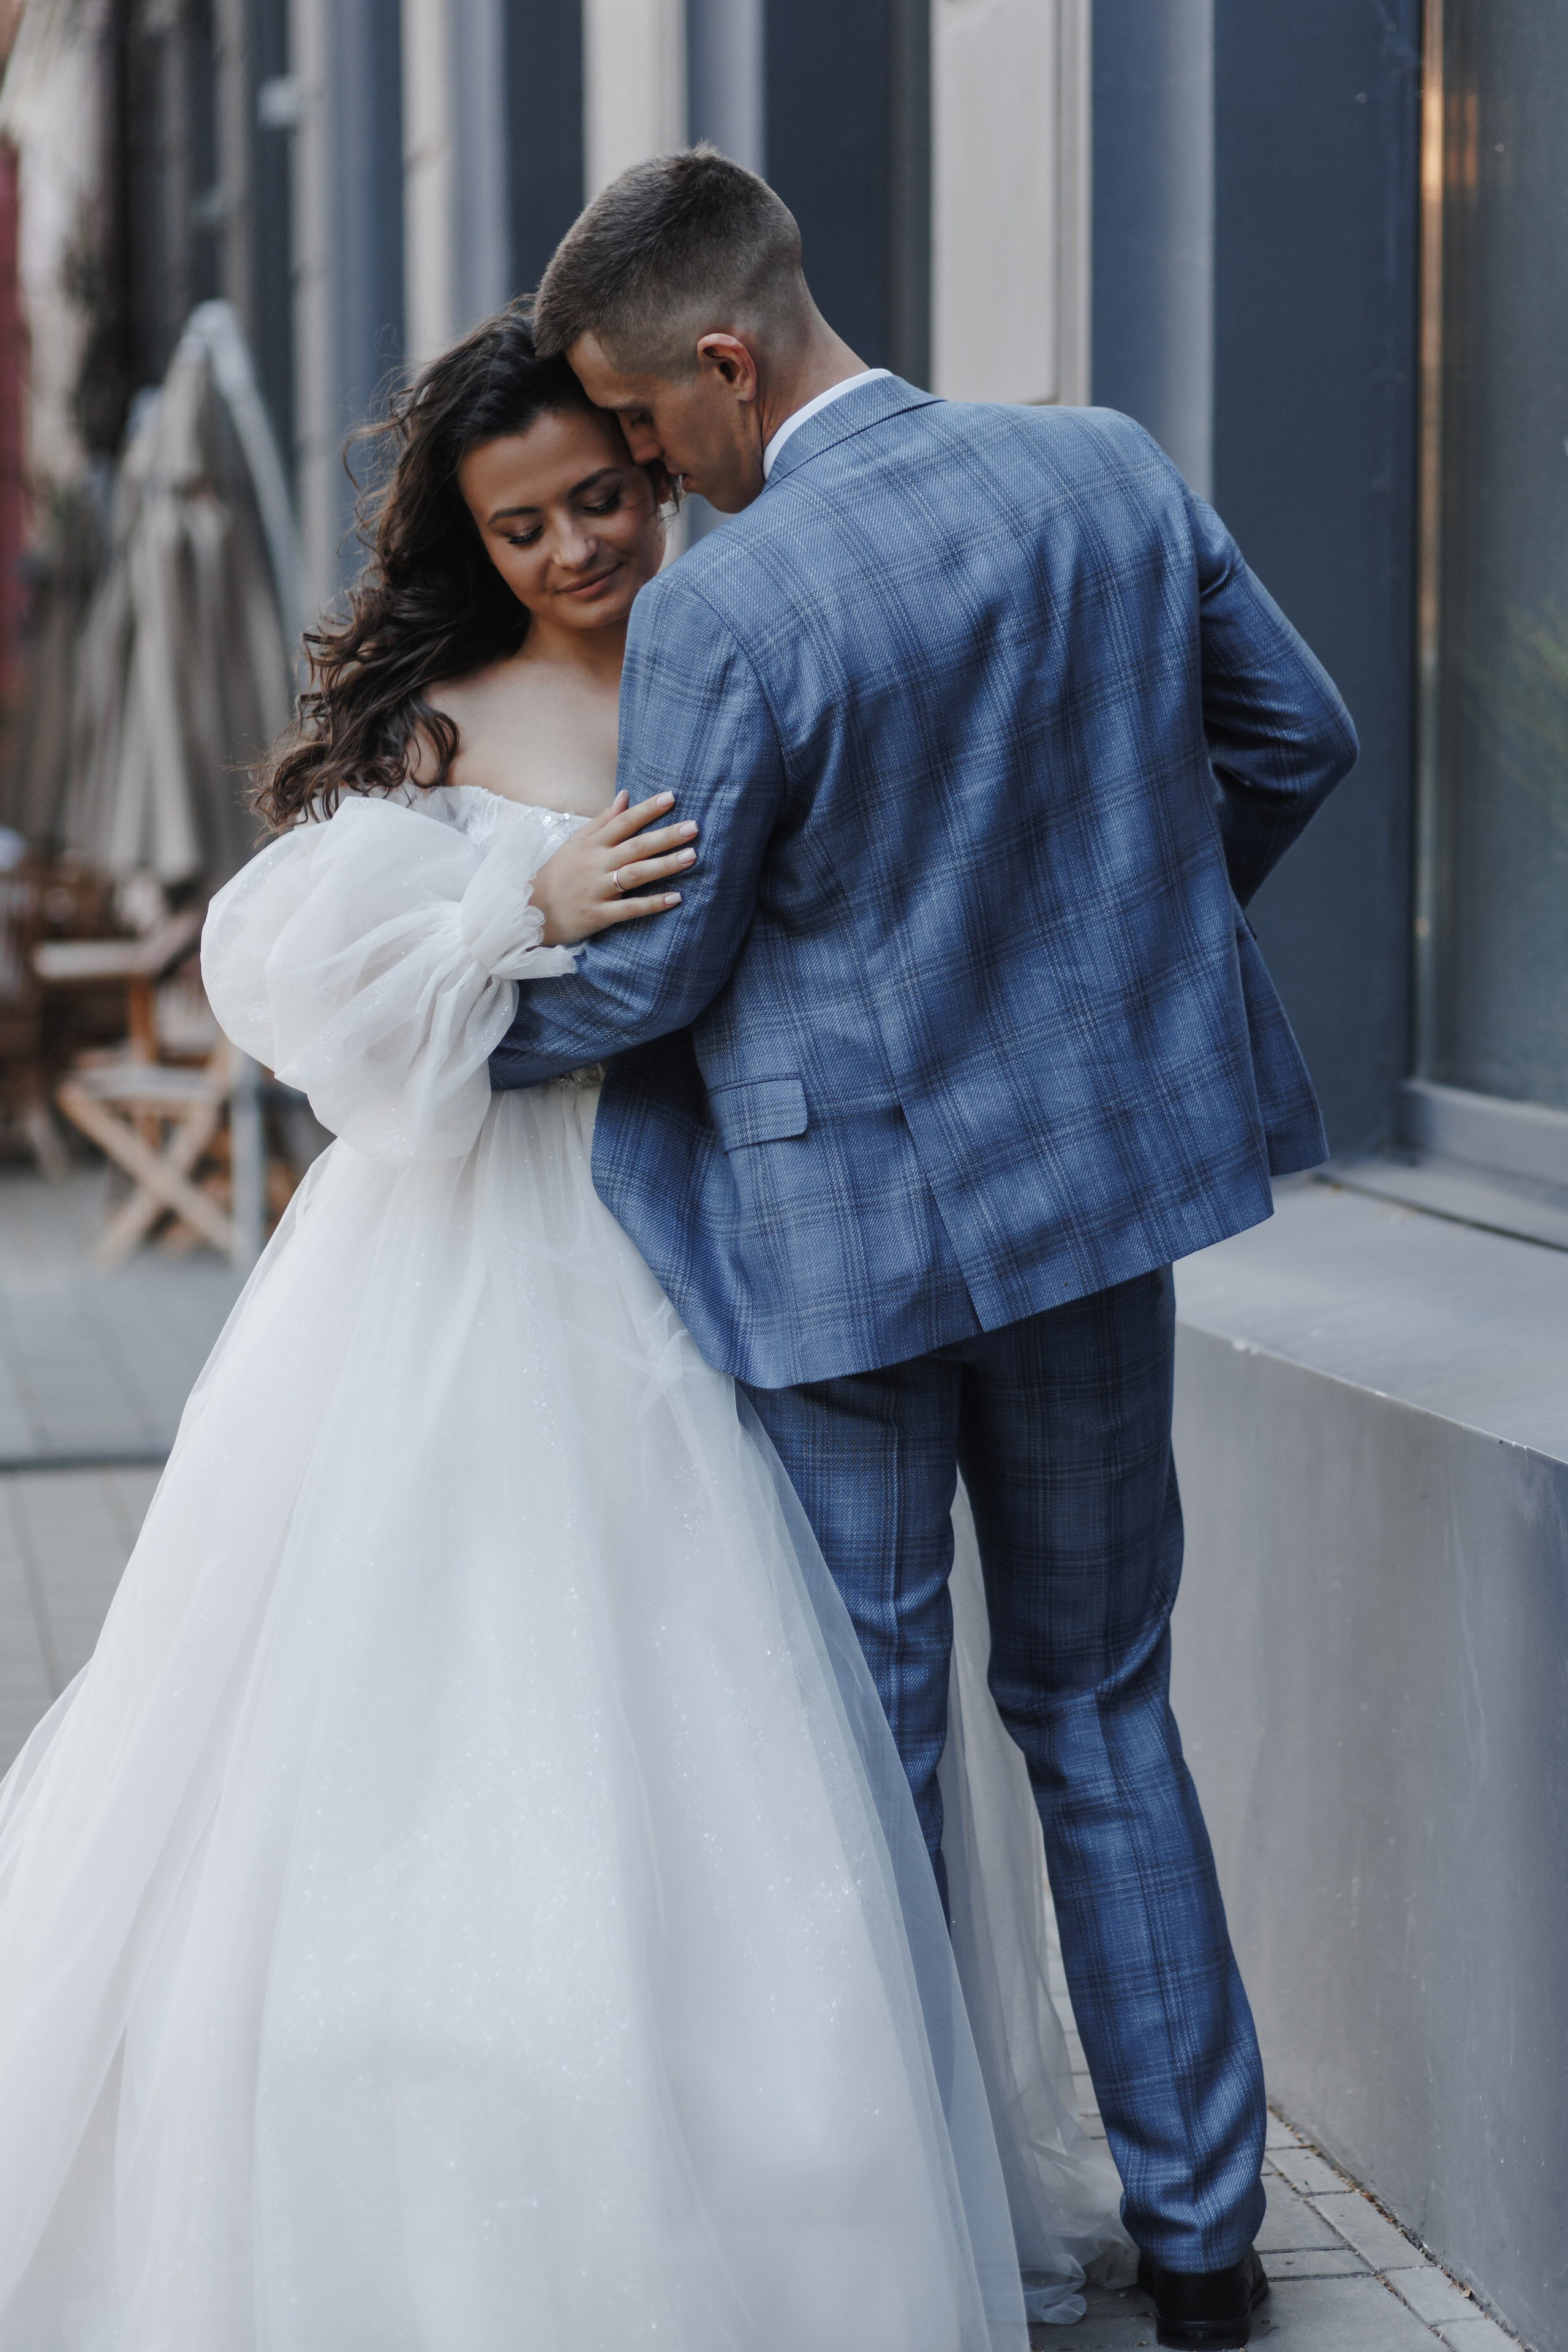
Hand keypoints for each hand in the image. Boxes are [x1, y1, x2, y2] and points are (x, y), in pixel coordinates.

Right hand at [530, 791, 697, 946]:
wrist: (530, 909)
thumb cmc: (558, 874)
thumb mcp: (576, 843)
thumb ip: (603, 820)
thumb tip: (625, 795)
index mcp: (592, 844)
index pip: (623, 822)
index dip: (647, 809)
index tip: (672, 797)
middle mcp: (595, 864)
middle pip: (635, 846)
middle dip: (665, 836)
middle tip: (694, 827)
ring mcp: (596, 889)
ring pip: (635, 874)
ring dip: (664, 865)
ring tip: (692, 856)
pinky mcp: (598, 915)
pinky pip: (629, 909)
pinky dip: (652, 904)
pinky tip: (675, 898)